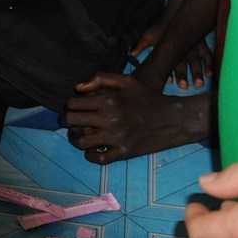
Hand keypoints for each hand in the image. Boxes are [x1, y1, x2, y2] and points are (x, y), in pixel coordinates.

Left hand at [61, 71, 209, 163]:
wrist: (172, 119)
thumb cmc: (148, 97)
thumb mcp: (127, 80)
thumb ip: (100, 78)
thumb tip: (77, 88)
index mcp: (109, 100)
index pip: (73, 104)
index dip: (67, 106)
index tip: (70, 108)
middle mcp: (110, 119)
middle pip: (73, 122)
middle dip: (65, 121)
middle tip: (66, 122)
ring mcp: (117, 137)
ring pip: (82, 143)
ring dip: (74, 139)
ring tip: (76, 135)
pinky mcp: (124, 152)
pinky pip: (99, 158)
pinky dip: (90, 155)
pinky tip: (91, 149)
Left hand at [130, 22, 213, 89]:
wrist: (175, 12)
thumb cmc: (160, 27)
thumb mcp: (149, 34)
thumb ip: (141, 44)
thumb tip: (131, 53)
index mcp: (168, 48)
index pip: (168, 62)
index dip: (168, 72)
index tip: (169, 81)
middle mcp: (181, 49)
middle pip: (182, 64)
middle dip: (183, 75)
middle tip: (184, 86)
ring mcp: (192, 47)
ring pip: (195, 61)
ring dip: (197, 73)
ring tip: (198, 84)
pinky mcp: (201, 44)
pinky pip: (207, 55)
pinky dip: (209, 64)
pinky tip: (210, 74)